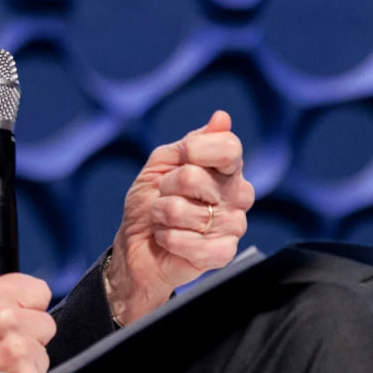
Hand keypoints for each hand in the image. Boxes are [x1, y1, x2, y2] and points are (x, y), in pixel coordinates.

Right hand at [0, 273, 54, 372]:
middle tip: (4, 344)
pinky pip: (40, 369)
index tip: (19, 315)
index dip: (28, 305)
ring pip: (44, 347)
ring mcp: (14, 345)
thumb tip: (9, 297)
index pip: (38, 289)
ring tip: (2, 363)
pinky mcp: (23, 372)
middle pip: (45, 320)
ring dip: (29, 357)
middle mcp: (2, 315)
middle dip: (30, 332)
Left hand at [106, 110, 254, 325]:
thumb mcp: (161, 164)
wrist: (135, 247)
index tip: (183, 157)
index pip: (228, 148)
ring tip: (164, 220)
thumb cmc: (150, 202)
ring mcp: (232, 226)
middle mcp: (236, 196)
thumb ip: (190, 143)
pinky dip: (167, 238)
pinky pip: (190, 242)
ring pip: (186, 211)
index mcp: (225, 170)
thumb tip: (222, 118)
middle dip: (166, 186)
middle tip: (165, 196)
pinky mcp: (222, 254)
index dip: (196, 150)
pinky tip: (168, 239)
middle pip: (196, 177)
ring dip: (162, 214)